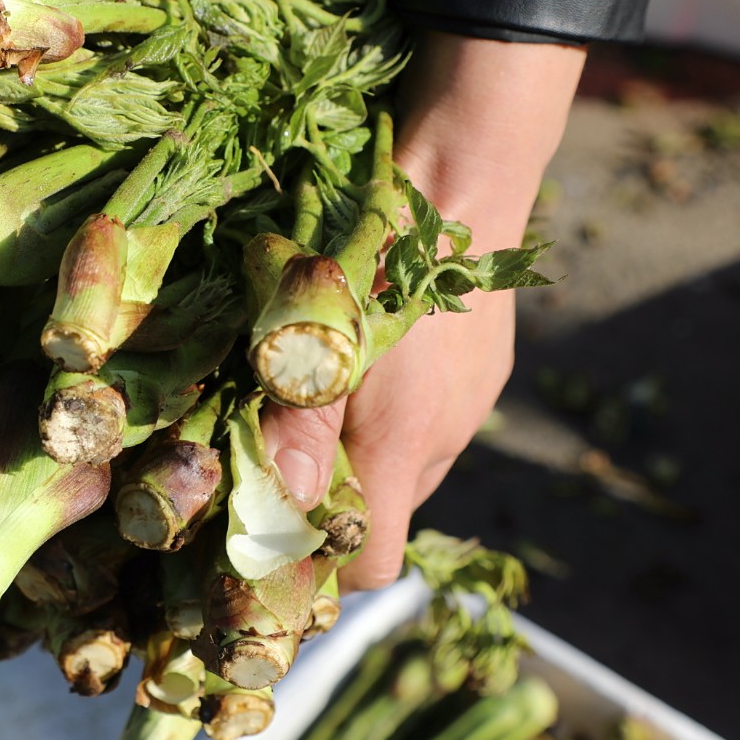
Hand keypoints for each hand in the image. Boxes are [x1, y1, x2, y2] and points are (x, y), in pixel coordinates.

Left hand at [262, 30, 586, 590]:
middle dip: (321, 504)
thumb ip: (300, 422)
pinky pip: (424, 420)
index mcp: (407, 445)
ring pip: (397, 466)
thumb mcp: (319, 328)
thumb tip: (276, 511)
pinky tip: (352, 361)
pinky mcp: (476, 371)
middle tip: (263, 453)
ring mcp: (467, 405)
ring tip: (301, 398)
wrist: (462, 173)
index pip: (371, 564)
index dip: (320, 566)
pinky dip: (382, 414)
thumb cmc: (378, 247)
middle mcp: (445, 439)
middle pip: (378, 516)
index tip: (265, 537)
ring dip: (350, 455)